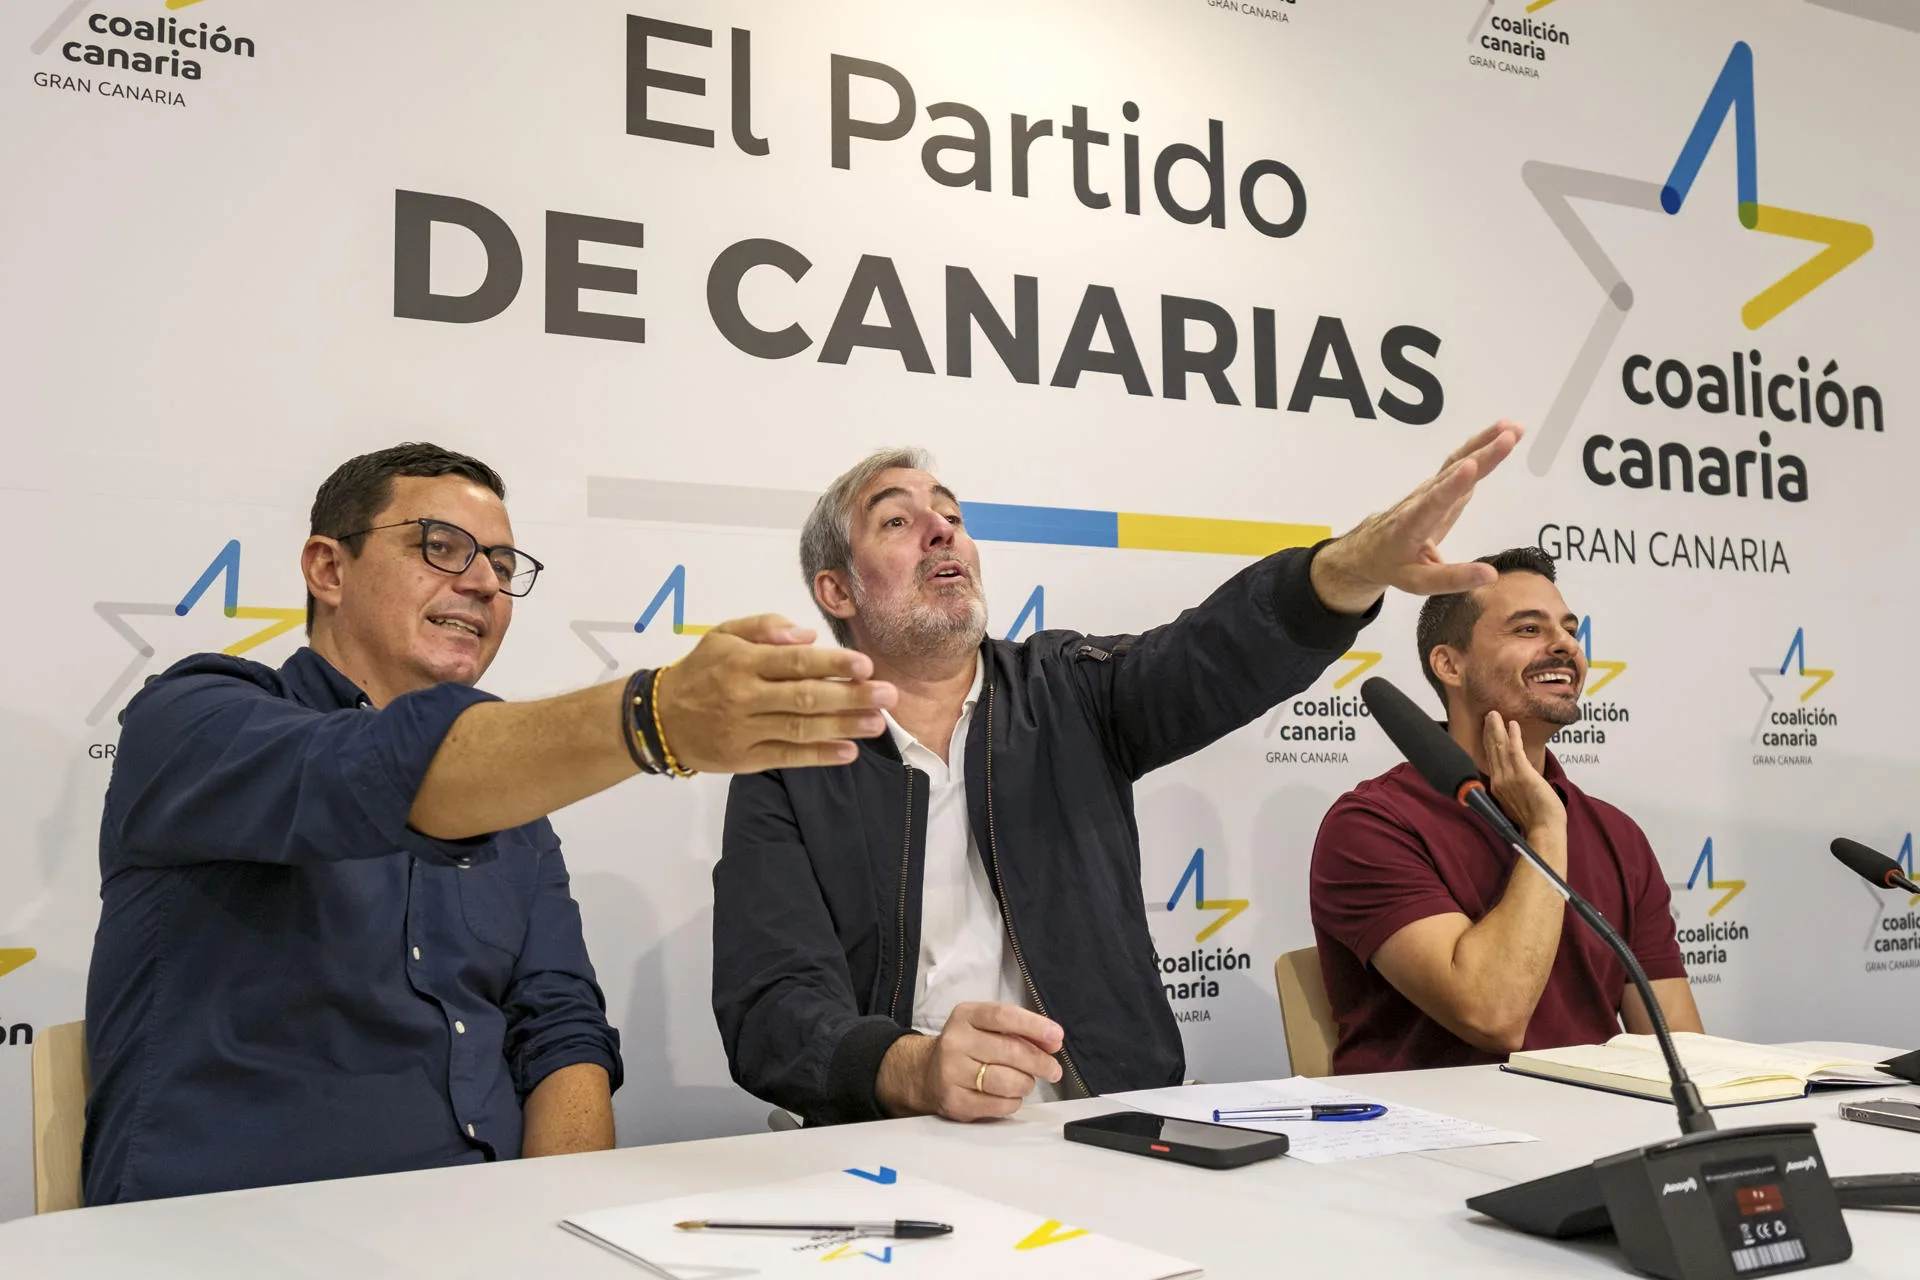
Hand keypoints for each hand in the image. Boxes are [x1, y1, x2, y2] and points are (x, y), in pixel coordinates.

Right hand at [653, 615, 895, 772]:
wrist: (660, 718)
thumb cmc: (702, 670)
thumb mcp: (724, 634)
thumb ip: (765, 627)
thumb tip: (807, 634)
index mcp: (742, 661)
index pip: (793, 662)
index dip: (831, 665)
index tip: (864, 665)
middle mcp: (744, 696)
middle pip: (804, 698)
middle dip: (849, 696)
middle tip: (887, 694)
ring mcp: (745, 731)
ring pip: (800, 729)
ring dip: (842, 727)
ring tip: (877, 723)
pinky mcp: (746, 758)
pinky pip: (788, 757)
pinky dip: (819, 755)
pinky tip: (849, 751)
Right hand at [876, 1002, 1064, 1121]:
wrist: (927, 1073)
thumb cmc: (969, 1047)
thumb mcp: (987, 1027)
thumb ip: (1019, 1031)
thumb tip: (1052, 1042)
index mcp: (965, 1016)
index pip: (1003, 1016)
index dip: (1034, 1026)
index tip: (1057, 1037)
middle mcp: (955, 1042)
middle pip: (1009, 1051)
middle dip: (1040, 1062)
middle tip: (1053, 1070)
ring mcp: (952, 1073)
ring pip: (1007, 1081)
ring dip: (1026, 1083)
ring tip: (1026, 1082)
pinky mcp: (956, 1102)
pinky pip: (1000, 1104)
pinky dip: (1014, 1101)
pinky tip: (1010, 1095)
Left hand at [1308, 421, 1524, 614]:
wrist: (1369, 547)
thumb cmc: (1393, 565)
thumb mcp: (1417, 582)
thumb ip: (1451, 578)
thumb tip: (1491, 575)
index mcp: (1412, 524)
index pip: (1434, 502)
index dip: (1454, 484)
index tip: (1472, 466)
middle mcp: (1421, 499)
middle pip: (1453, 473)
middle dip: (1482, 454)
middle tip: (1510, 437)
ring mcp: (1430, 489)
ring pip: (1457, 461)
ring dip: (1485, 442)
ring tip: (1514, 428)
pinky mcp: (1440, 485)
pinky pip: (1459, 463)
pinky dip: (1480, 447)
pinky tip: (1503, 435)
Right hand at [1482, 711, 1566, 863]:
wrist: (1543, 830)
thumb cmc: (1535, 822)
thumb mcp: (1517, 805)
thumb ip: (1512, 791)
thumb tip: (1516, 784)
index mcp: (1498, 788)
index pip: (1491, 761)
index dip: (1489, 744)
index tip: (1487, 732)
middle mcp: (1499, 781)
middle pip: (1492, 751)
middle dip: (1490, 732)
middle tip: (1489, 716)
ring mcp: (1509, 777)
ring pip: (1499, 748)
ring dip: (1497, 729)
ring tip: (1495, 715)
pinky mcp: (1522, 774)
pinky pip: (1515, 750)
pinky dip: (1513, 736)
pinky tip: (1512, 724)